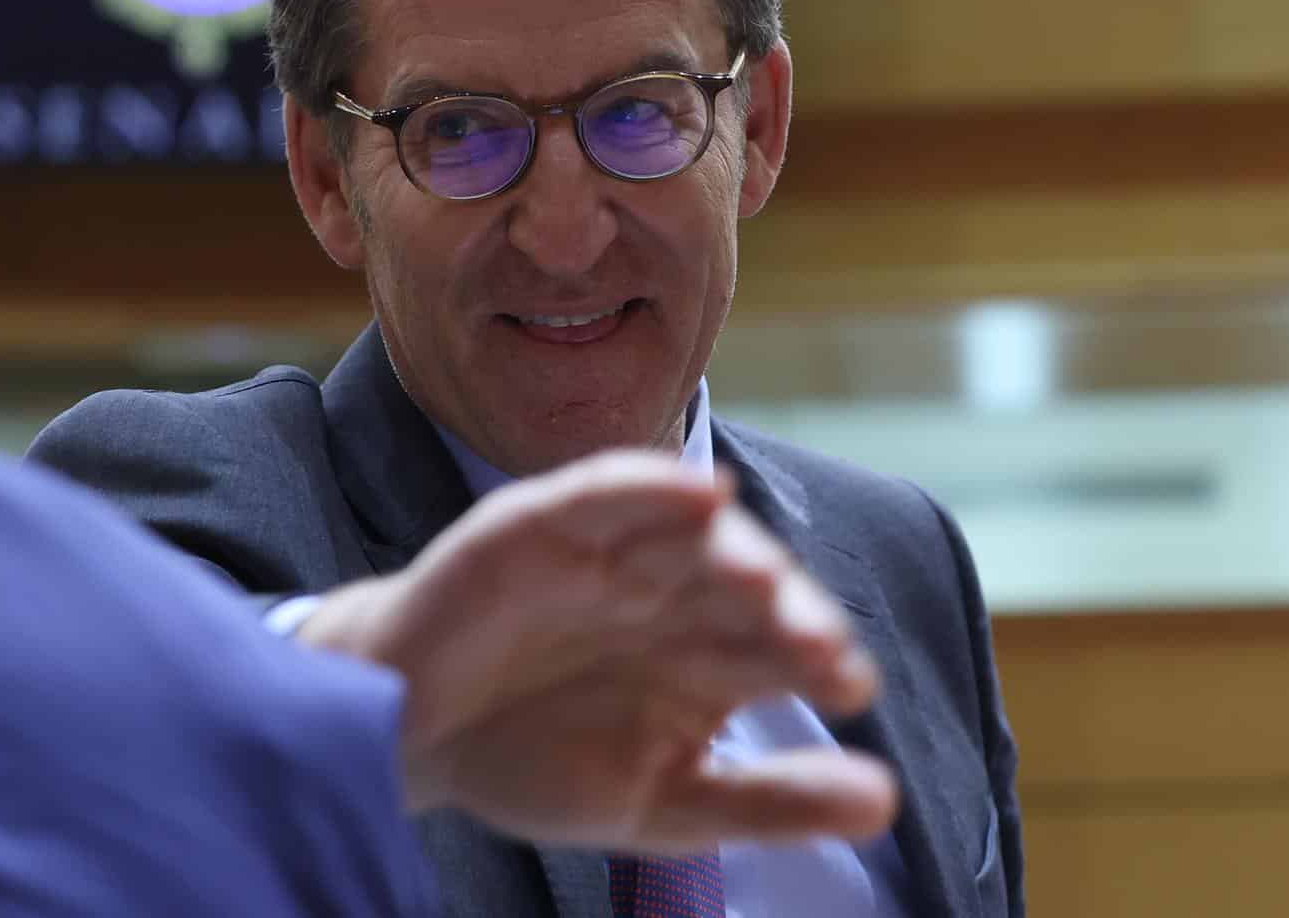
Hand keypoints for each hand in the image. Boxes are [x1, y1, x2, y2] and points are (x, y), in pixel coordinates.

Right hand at [296, 450, 897, 852]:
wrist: (403, 736)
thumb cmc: (533, 760)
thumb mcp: (663, 803)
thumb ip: (768, 801)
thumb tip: (885, 802)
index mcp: (708, 654)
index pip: (782, 645)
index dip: (820, 657)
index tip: (850, 685)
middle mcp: (670, 593)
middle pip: (749, 587)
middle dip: (787, 612)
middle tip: (817, 647)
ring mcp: (610, 552)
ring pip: (689, 536)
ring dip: (732, 550)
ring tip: (766, 582)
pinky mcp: (543, 522)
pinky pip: (604, 492)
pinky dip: (649, 486)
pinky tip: (699, 493)